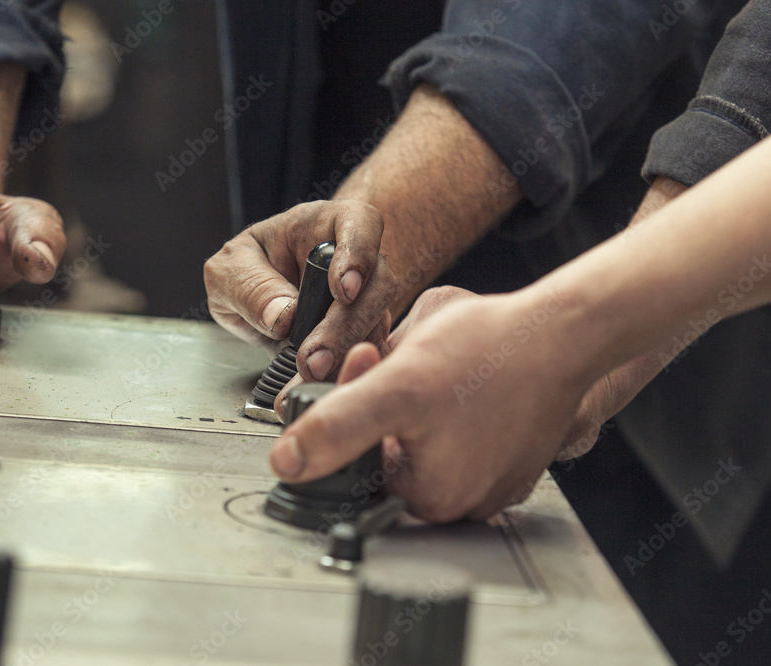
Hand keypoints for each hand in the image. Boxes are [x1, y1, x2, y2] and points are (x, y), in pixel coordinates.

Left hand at [204, 199, 396, 381]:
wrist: (258, 293)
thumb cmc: (248, 267)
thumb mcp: (230, 270)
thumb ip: (251, 287)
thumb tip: (282, 316)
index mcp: (324, 225)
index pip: (359, 224)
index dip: (356, 256)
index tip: (342, 290)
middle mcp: (355, 260)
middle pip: (376, 284)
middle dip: (346, 325)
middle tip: (314, 357)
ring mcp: (366, 299)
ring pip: (376, 324)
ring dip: (344, 355)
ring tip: (307, 375)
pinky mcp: (364, 335)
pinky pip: (367, 355)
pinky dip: (344, 372)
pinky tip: (320, 385)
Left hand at [268, 286, 595, 521]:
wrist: (562, 333)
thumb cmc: (491, 355)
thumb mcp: (396, 387)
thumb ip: (337, 427)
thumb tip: (287, 463)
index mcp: (428, 498)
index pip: (360, 463)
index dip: (354, 412)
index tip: (367, 370)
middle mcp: (462, 503)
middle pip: (393, 454)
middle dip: (385, 403)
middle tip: (402, 364)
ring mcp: (491, 484)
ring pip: (426, 441)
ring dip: (417, 401)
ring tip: (438, 367)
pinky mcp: (510, 461)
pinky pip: (461, 436)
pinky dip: (450, 405)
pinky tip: (463, 376)